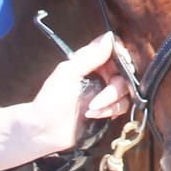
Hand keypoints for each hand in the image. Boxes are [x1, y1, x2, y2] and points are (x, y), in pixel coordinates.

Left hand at [28, 33, 132, 152]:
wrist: (45, 132)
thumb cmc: (50, 101)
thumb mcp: (67, 74)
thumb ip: (89, 56)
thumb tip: (109, 38)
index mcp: (89, 62)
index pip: (113, 48)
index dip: (121, 53)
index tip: (121, 62)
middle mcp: (100, 75)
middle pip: (124, 70)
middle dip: (116, 83)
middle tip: (105, 89)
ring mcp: (105, 92)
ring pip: (125, 90)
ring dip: (110, 99)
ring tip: (92, 106)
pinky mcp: (109, 109)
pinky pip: (122, 106)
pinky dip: (110, 110)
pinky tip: (93, 114)